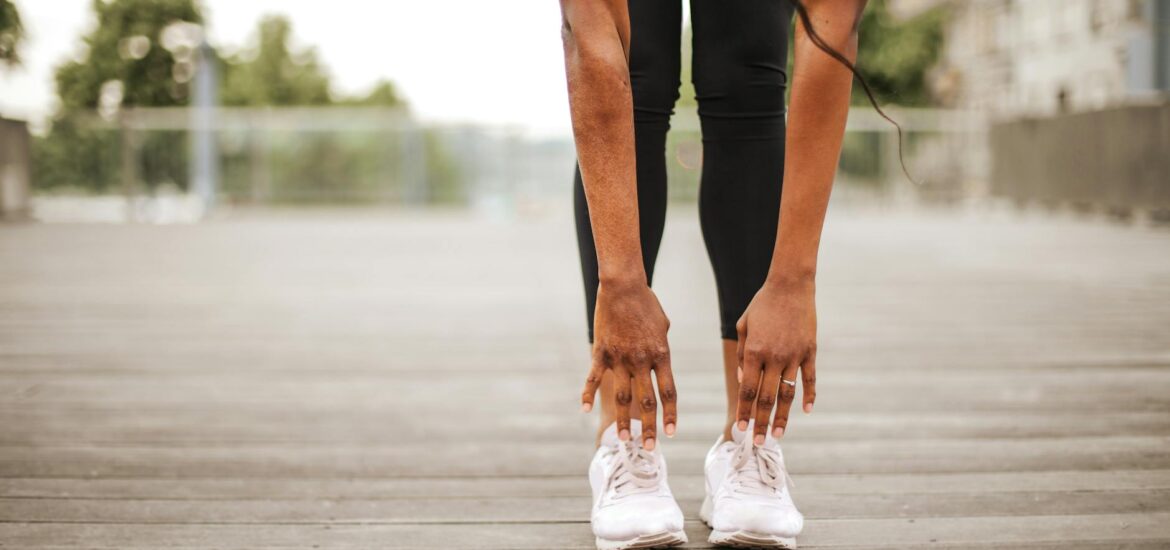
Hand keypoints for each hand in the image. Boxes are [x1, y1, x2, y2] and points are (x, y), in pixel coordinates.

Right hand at [581, 279, 676, 449]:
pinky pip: (593, 378)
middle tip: (649, 448)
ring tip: (624, 439)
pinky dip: (587, 394)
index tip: (670, 433)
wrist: (623, 286)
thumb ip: (661, 348)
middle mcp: (642, 360)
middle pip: (647, 401)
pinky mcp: (601, 353)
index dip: (670, 414)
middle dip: (649, 427)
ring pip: (622, 396)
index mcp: (661, 354)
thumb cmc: (646, 303)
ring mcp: (620, 358)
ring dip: (624, 421)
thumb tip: (659, 362)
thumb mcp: (663, 326)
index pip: (668, 392)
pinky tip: (585, 410)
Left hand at [735, 278, 817, 442]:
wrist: (790, 285)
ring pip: (788, 394)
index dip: (744, 411)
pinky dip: (809, 396)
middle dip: (761, 422)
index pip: (747, 390)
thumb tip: (743, 381)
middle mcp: (774, 357)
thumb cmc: (762, 305)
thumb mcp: (743, 326)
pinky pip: (810, 379)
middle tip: (758, 442)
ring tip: (778, 435)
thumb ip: (741, 355)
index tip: (741, 429)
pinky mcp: (810, 351)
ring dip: (783, 417)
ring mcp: (794, 355)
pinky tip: (806, 411)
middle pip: (766, 398)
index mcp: (753, 352)